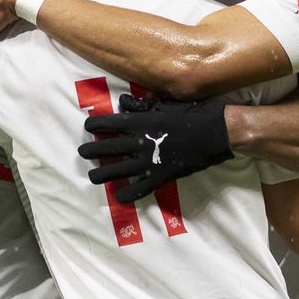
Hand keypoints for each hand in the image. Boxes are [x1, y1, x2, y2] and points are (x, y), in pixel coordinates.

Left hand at [79, 94, 232, 202]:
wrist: (215, 132)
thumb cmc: (191, 114)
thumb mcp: (165, 104)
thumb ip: (142, 106)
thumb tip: (123, 102)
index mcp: (141, 121)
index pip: (109, 123)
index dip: (95, 125)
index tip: (88, 128)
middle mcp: (141, 141)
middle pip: (107, 148)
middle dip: (91, 151)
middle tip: (82, 153)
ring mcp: (150, 161)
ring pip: (118, 170)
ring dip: (102, 174)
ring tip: (93, 177)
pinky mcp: (162, 176)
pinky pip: (141, 188)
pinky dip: (129, 193)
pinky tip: (120, 196)